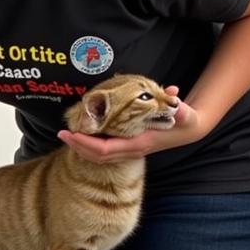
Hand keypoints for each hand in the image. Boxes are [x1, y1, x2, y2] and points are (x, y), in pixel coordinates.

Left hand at [58, 87, 203, 163]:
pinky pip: (103, 152)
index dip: (86, 144)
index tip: (71, 133)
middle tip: (62, 133)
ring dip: (80, 147)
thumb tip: (173, 92)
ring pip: (98, 157)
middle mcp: (131, 151)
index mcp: (139, 143)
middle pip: (97, 156)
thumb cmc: (183, 120)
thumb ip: (178, 105)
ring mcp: (128, 151)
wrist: (188, 130)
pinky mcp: (126, 148)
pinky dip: (89, 147)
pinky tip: (80, 137)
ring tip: (67, 135)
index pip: (106, 149)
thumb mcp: (183, 112)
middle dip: (78, 146)